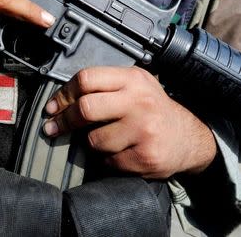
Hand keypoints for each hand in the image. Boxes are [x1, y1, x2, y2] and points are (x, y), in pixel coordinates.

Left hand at [43, 66, 216, 178]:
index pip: (87, 79)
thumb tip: (60, 101)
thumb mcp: (134, 86)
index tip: (52, 107)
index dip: (63, 94)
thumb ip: (103, 86)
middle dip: (64, 121)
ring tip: (107, 139)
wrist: (189, 138)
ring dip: (91, 142)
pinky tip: (121, 151)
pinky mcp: (146, 156)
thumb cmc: (152, 109)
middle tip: (52, 128)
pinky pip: (108, 161)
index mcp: (132, 79)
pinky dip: (107, 159)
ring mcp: (144, 130)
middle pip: (85, 108)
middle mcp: (140, 102)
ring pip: (94, 140)